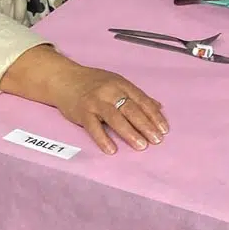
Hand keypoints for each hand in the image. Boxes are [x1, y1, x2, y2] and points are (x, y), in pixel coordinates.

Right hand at [48, 60, 169, 155]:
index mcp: (122, 85)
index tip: (164, 130)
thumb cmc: (94, 83)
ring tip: (141, 146)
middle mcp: (110, 92)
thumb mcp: (117, 84)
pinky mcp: (82, 112)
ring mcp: (95, 102)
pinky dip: (103, 138)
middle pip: (131, 109)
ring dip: (130, 132)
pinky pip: (93, 127)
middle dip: (146, 125)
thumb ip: (137, 96)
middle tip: (157, 140)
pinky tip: (112, 150)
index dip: (154, 115)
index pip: (142, 101)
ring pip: (115, 117)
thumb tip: (159, 107)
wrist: (64, 78)